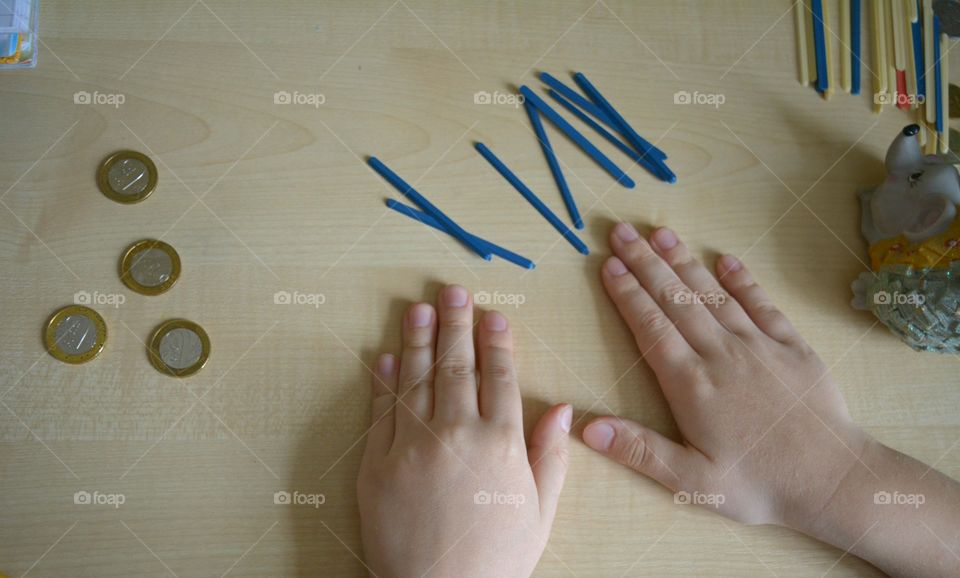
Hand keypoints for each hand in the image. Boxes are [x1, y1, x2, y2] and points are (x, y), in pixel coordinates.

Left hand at [358, 285, 571, 577]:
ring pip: (417, 378)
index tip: (493, 315)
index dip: (497, 342)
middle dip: (456, 323)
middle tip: (452, 291)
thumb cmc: (496, 560)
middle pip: (457, 365)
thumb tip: (564, 409)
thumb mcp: (541, 512)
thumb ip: (552, 457)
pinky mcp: (377, 463)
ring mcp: (412, 445)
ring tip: (418, 309)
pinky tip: (386, 356)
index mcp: (501, 443)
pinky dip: (383, 380)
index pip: (501, 376)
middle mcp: (456, 434)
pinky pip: (380, 411)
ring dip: (418, 339)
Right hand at [583, 222, 868, 526]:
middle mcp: (721, 354)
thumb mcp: (693, 480)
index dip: (627, 294)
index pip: (651, 327)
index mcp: (691, 384)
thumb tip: (586, 429)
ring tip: (661, 233)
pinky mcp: (791, 347)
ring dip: (684, 262)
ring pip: (712, 294)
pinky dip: (742, 280)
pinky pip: (762, 304)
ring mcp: (758, 346)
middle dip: (646, 263)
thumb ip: (640, 451)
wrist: (833, 480)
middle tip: (622, 231)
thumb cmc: (760, 485)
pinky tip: (725, 260)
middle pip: (675, 300)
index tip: (609, 265)